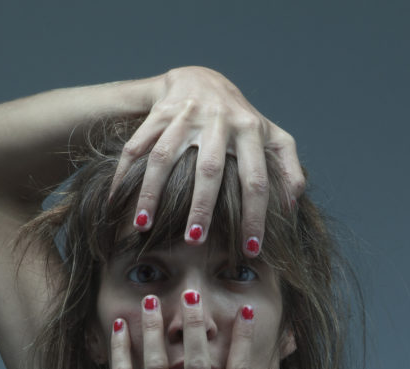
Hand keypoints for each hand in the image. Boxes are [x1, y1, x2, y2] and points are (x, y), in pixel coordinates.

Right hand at [111, 67, 304, 255]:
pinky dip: (123, 174)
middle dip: (201, 206)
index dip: (255, 215)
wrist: (200, 78)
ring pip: (165, 156)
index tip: (250, 249)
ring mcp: (185, 115)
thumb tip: (293, 206)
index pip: (255, 179)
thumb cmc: (240, 119)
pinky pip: (137, 146)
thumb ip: (289, 167)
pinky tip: (116, 202)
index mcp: (249, 130)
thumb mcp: (271, 136)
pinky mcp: (158, 113)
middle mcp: (218, 120)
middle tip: (194, 241)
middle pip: (209, 168)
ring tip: (143, 226)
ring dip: (152, 192)